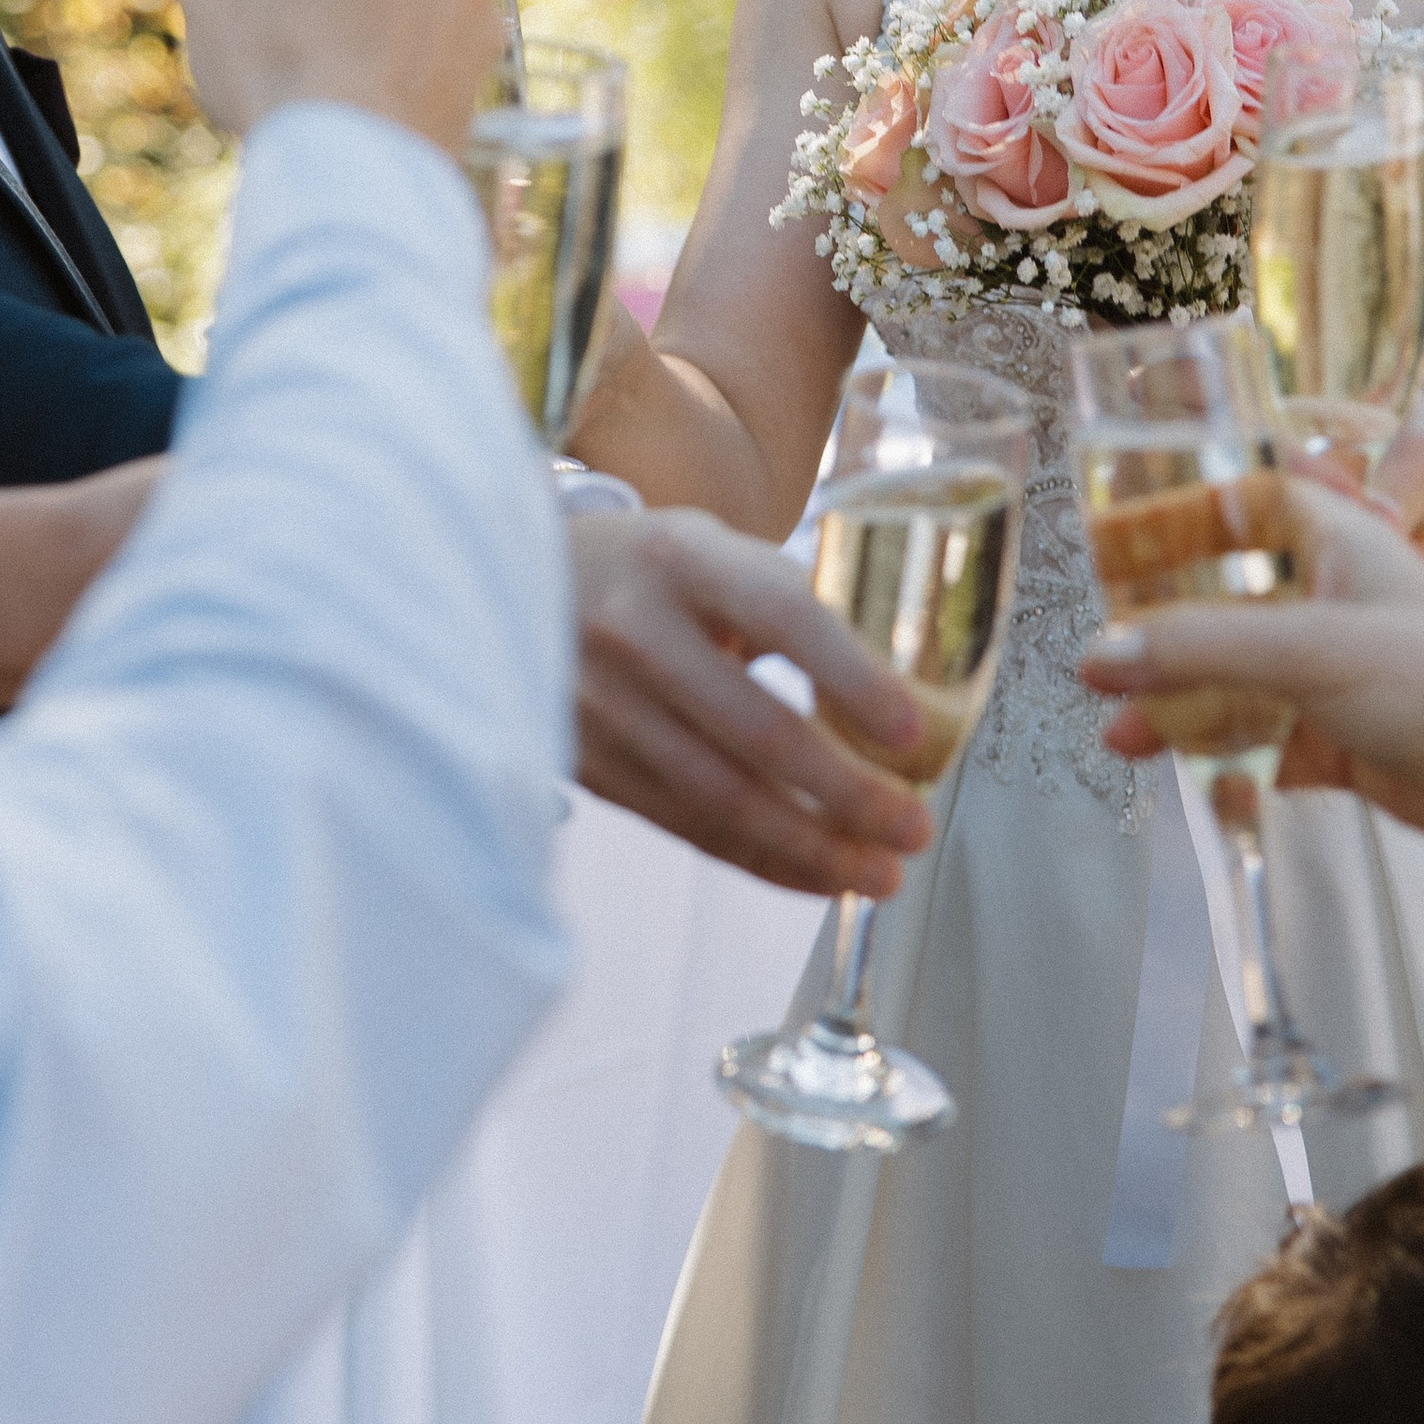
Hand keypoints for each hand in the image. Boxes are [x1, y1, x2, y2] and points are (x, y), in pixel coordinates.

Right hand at [569, 508, 934, 898]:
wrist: (510, 581)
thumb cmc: (643, 569)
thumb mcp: (709, 548)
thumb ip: (787, 603)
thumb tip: (900, 687)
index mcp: (681, 557)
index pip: (780, 615)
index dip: (852, 677)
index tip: (912, 733)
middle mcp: (634, 629)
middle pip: (757, 730)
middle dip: (849, 795)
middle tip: (913, 827)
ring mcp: (601, 703)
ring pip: (722, 798)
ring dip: (813, 849)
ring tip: (879, 872)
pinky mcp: (587, 762)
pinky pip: (687, 827)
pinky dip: (761, 859)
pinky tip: (815, 874)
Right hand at [1079, 468, 1423, 964]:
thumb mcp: (1311, 650)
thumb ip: (1199, 650)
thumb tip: (1102, 653)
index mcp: (1338, 540)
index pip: (1240, 503)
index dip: (1174, 516)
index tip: (1110, 539)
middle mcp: (1333, 599)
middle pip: (1224, 599)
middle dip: (1158, 630)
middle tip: (1101, 648)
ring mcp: (1335, 672)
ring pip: (1233, 678)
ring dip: (1176, 704)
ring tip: (1124, 733)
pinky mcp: (1338, 738)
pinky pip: (1258, 742)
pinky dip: (1220, 762)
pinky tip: (1190, 781)